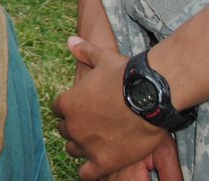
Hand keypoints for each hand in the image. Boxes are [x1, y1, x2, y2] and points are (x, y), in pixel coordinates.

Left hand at [52, 36, 182, 180]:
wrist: (150, 98)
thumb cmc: (126, 75)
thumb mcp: (102, 58)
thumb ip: (84, 51)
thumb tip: (70, 40)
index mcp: (68, 103)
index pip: (58, 110)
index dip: (69, 109)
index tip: (81, 108)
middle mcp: (73, 125)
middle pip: (65, 131)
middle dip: (75, 127)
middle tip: (92, 125)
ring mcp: (87, 145)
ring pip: (73, 150)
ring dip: (81, 147)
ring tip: (96, 144)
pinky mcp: (104, 162)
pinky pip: (87, 174)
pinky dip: (90, 172)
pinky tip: (97, 166)